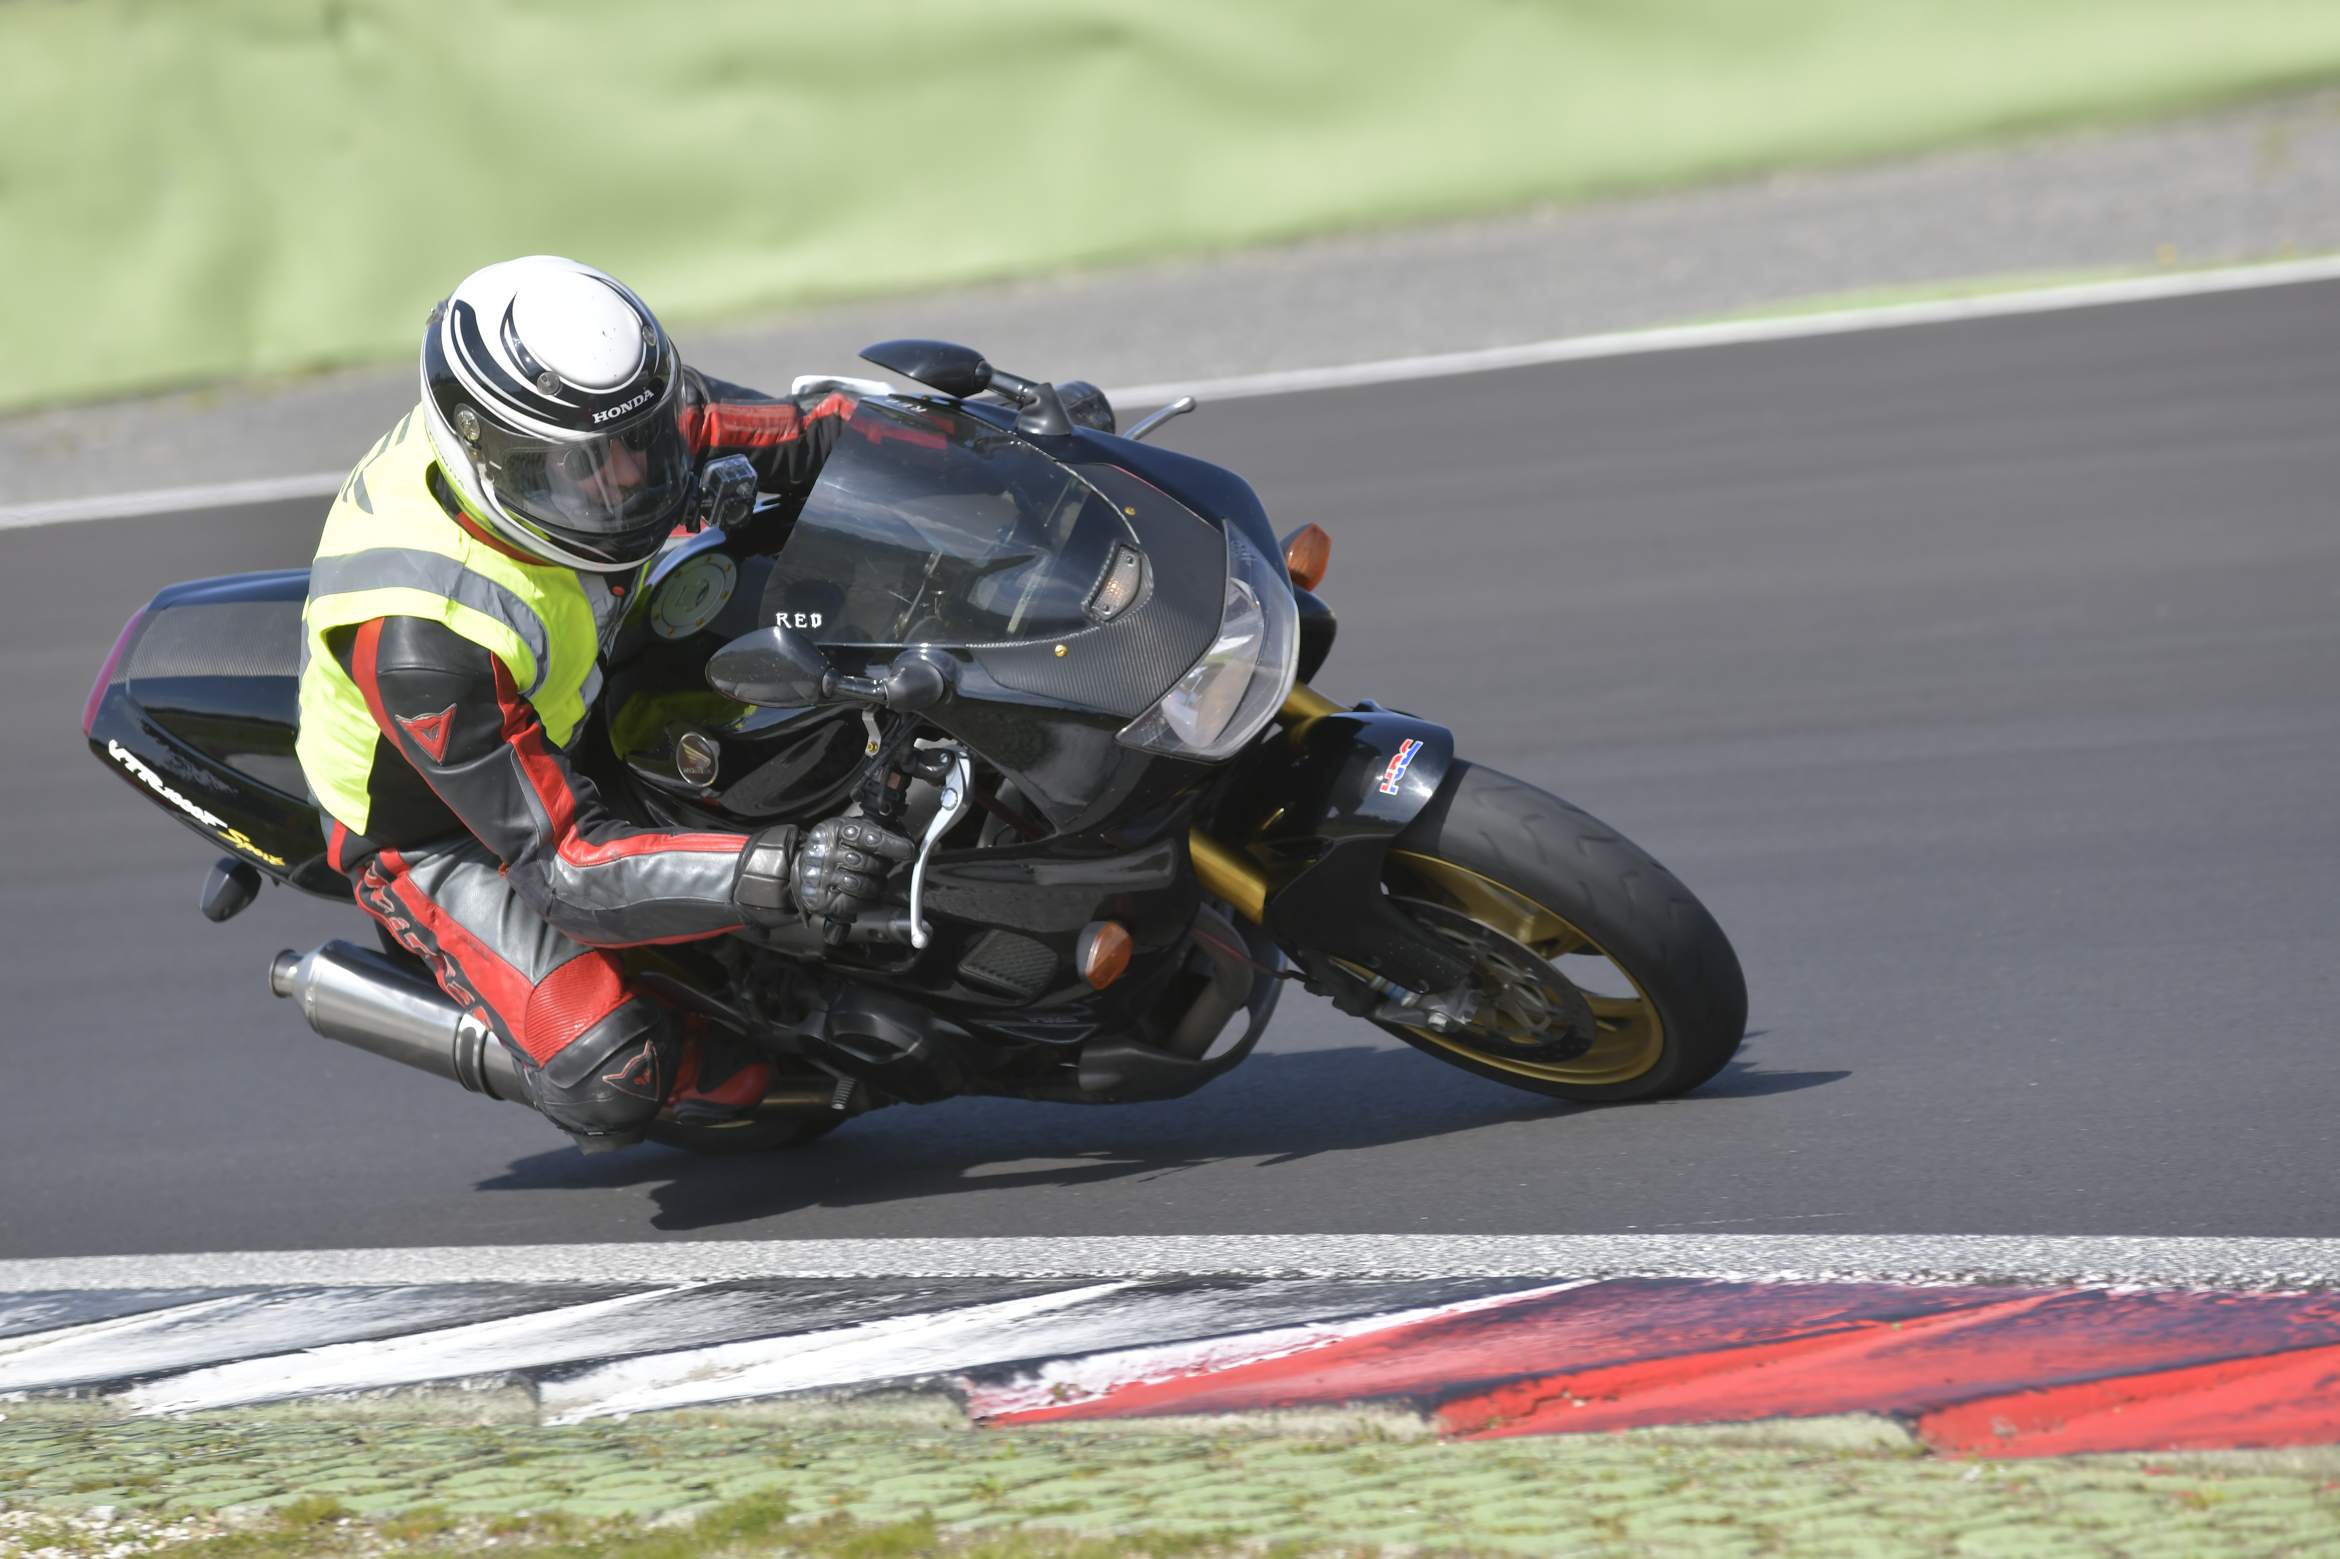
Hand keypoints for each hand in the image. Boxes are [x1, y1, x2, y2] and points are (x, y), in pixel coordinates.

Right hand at [789, 817, 915, 927]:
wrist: (801, 866)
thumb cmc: (833, 847)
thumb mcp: (849, 829)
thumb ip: (875, 832)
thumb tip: (906, 842)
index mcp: (835, 831)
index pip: (870, 838)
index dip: (892, 845)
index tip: (909, 851)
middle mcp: (827, 854)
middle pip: (870, 863)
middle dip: (883, 866)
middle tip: (881, 865)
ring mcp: (824, 878)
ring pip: (866, 885)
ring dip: (876, 885)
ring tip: (870, 878)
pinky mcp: (824, 901)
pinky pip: (858, 904)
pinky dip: (867, 900)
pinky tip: (862, 893)